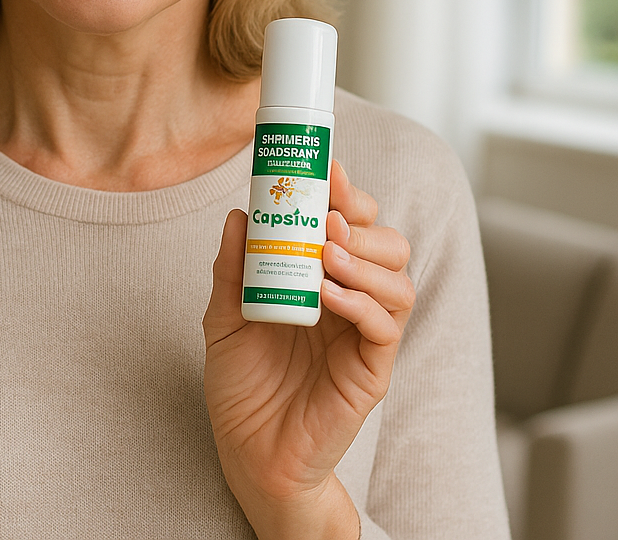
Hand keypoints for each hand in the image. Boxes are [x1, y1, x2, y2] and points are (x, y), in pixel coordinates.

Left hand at [201, 160, 414, 539]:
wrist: (249, 452)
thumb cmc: (242, 384)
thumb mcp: (225, 317)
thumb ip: (233, 269)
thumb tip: (239, 214)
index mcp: (321, 279)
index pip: (351, 226)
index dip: (347, 195)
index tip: (328, 170)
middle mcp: (350, 300)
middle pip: (388, 244)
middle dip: (363, 221)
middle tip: (329, 214)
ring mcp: (364, 335)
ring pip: (397, 280)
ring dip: (365, 257)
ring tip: (327, 250)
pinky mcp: (371, 370)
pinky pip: (385, 327)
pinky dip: (362, 302)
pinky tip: (330, 292)